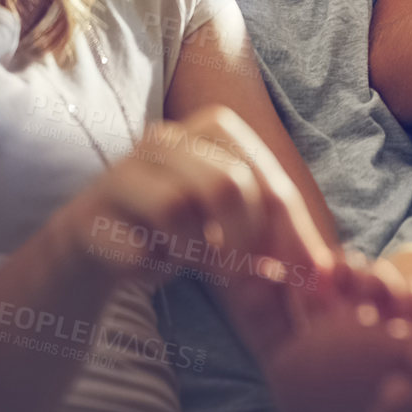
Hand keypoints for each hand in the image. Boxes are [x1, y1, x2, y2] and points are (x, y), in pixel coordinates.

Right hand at [53, 105, 337, 353]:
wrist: (89, 256)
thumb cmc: (172, 237)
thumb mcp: (231, 229)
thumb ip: (274, 237)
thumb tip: (324, 272)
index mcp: (212, 132)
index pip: (267, 178)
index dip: (292, 231)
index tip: (307, 278)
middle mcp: (167, 139)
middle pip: (228, 184)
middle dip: (245, 241)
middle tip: (245, 280)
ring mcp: (123, 170)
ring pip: (178, 206)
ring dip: (194, 251)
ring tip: (187, 260)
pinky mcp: (87, 210)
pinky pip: (133, 241)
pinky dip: (150, 264)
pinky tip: (145, 264)